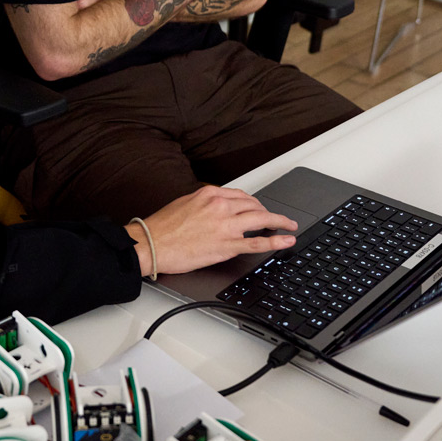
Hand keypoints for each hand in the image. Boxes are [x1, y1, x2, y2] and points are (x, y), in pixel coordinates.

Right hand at [130, 185, 297, 275]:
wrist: (151, 244)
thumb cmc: (162, 227)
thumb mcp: (184, 203)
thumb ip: (204, 203)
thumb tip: (215, 208)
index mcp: (210, 194)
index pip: (241, 195)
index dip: (253, 203)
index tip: (258, 208)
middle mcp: (221, 206)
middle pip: (254, 205)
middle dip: (269, 212)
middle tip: (278, 218)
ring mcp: (225, 226)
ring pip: (261, 219)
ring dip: (280, 222)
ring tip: (290, 226)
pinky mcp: (226, 246)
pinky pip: (257, 242)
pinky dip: (276, 240)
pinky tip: (286, 240)